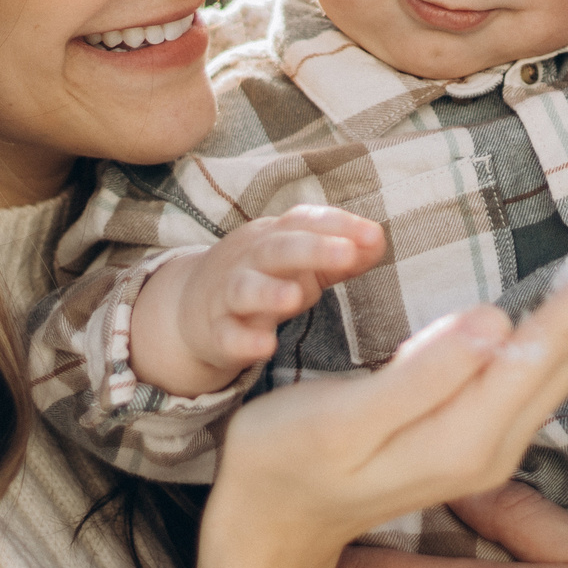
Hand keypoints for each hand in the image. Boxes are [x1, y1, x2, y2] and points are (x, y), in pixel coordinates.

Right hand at [130, 205, 384, 396]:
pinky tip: (265, 346)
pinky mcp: (215, 332)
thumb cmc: (262, 278)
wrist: (189, 308)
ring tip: (296, 297)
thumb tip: (378, 241)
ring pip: (245, 289)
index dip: (339, 225)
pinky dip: (244, 340)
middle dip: (313, 249)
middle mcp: (249, 259)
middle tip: (347, 253)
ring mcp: (227, 295)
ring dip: (269, 291)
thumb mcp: (300, 263)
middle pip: (278, 248)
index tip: (373, 236)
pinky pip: (227, 335)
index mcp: (274, 236)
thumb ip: (340, 256)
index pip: (305, 221)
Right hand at [187, 211, 567, 567]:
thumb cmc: (286, 465)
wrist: (269, 533)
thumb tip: (495, 321)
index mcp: (469, 433)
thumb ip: (420, 377)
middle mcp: (497, 440)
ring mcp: (492, 440)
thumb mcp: (340, 421)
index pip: (557, 335)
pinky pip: (549, 360)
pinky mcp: (477, 430)